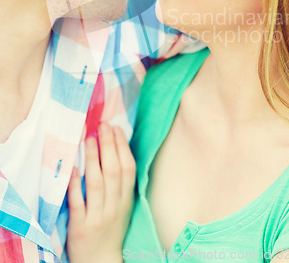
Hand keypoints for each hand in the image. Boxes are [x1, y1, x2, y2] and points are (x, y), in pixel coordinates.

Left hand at [66, 124, 135, 262]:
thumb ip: (120, 183)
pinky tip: (73, 169)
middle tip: (103, 125)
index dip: (123, 147)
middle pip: (114, 172)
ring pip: (97, 184)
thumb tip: (114, 149)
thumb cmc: (111, 228)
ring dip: (93, 160)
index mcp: (126, 200)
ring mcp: (98, 217)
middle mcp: (114, 207)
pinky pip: (78, 204)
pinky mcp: (81, 227)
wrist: (101, 262)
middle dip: (109, 146)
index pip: (128, 169)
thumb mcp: (122, 206)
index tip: (116, 128)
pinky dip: (76, 186)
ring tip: (89, 138)